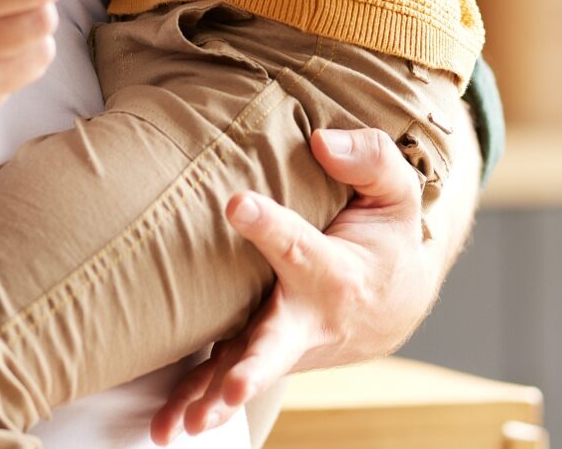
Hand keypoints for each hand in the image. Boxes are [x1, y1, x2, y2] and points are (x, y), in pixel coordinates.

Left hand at [150, 128, 437, 443]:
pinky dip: (199, 403)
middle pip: (279, 342)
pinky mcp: (261, 351)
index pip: (300, 245)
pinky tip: (167, 427)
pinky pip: (226, 376)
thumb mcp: (394, 192)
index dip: (270, 226)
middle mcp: (309, 314)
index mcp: (336, 270)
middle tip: (234, 386)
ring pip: (247, 370)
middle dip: (256, 366)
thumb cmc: (385, 235)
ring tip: (185, 423)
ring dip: (216, 398)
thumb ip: (369, 159)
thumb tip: (320, 141)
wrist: (393, 301)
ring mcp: (283, 341)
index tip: (237, 205)